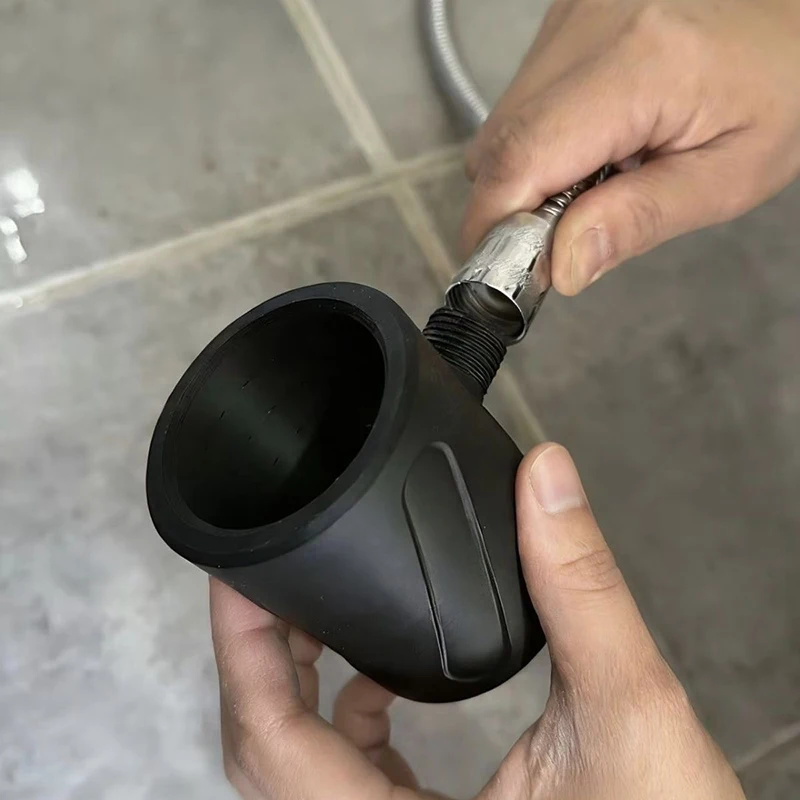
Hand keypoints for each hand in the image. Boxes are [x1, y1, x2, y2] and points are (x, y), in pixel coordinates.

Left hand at [210, 443, 744, 798]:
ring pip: (299, 768)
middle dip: (260, 657)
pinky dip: (343, 719)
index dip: (244, 652)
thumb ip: (581, 588)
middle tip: (266, 579)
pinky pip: (345, 778)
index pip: (273, 745)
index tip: (238, 576)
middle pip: (268, 753)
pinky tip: (373, 680)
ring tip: (309, 613)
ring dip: (292, 686)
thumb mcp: (628, 710)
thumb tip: (546, 479)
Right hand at [461, 0, 799, 294]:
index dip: (496, 227)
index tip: (509, 275)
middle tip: (569, 233)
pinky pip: (520, 103)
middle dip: (513, 210)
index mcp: (639, 65)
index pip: (521, 158)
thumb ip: (642, 219)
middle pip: (497, 147)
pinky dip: (540, 143)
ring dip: (527, 176)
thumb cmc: (785, 82)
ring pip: (500, 128)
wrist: (793, 7)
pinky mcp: (564, 21)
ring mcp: (570, 17)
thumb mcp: (732, 173)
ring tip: (596, 179)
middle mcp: (589, 28)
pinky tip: (592, 143)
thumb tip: (563, 266)